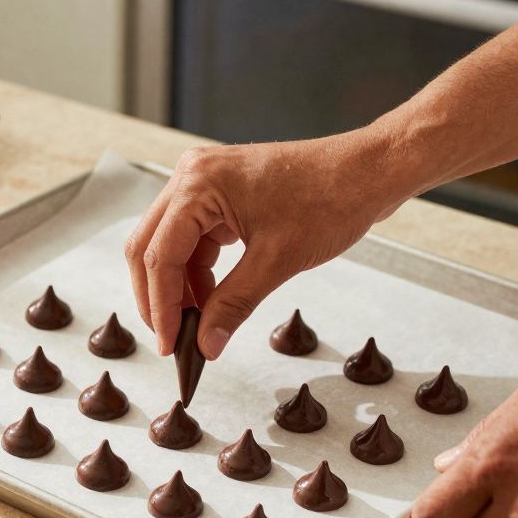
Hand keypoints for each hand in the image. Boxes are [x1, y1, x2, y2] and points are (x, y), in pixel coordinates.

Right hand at [125, 132, 408, 358]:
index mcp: (199, 185)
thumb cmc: (331, 199)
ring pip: (168, 244)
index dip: (160, 306)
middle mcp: (192, 176)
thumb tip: (206, 345)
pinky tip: (211, 300)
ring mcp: (204, 182)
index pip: (159, 255)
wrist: (367, 171)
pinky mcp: (219, 193)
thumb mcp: (277, 262)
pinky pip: (193, 238)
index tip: (171, 345)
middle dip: (158, 297)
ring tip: (197, 325)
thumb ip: (233, 305)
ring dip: (178, 286)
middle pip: (149, 246)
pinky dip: (197, 272)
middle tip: (174, 340)